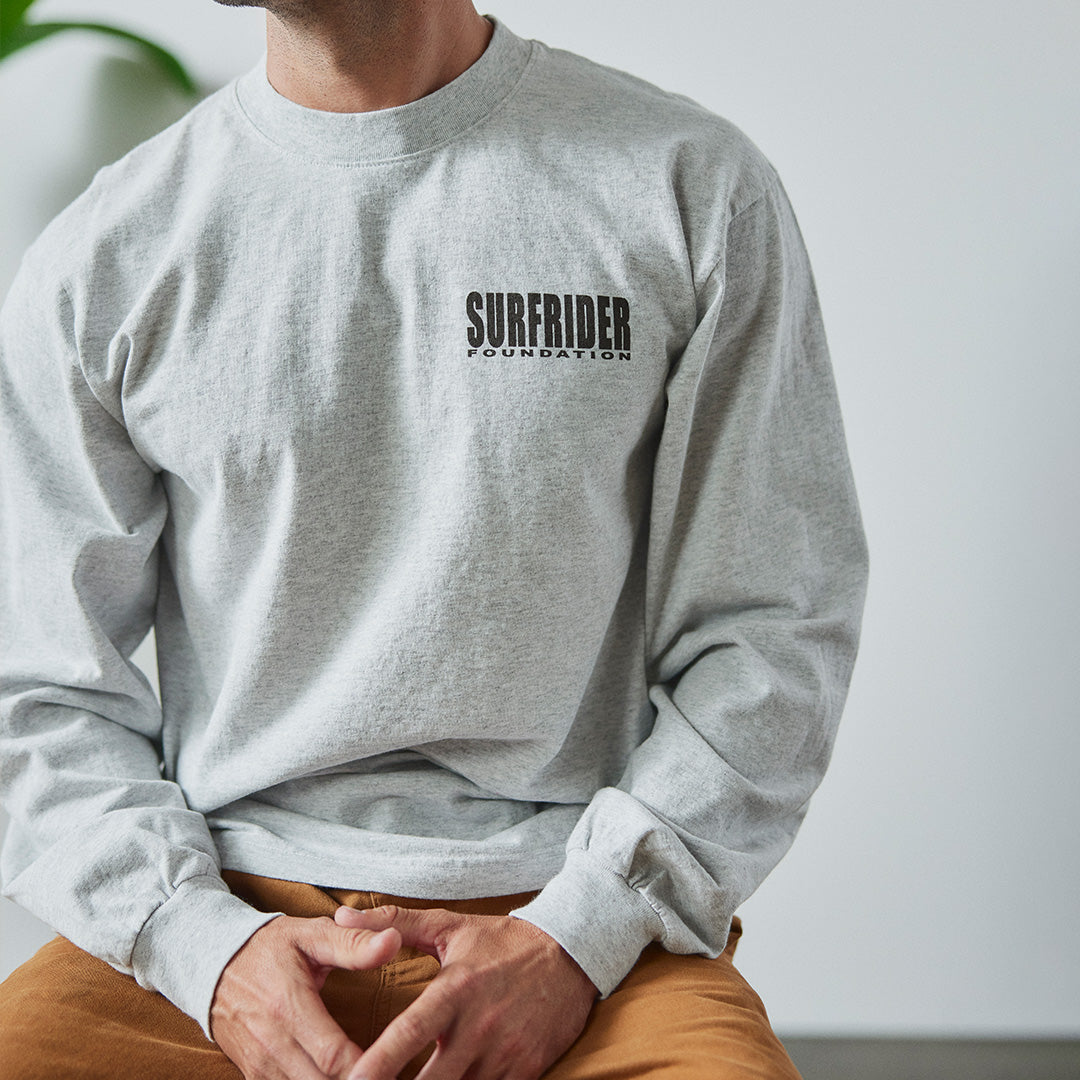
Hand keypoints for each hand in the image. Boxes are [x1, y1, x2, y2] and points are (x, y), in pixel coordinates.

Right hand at [209, 914, 401, 1079]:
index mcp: (289, 1007)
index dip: (367, 1067)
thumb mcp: (310, 934)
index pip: (334, 1057)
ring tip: (370, 1073)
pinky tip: (342, 1076)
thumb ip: (353, 942)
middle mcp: (272, 1044)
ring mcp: (260, 1064)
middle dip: (358, 1079)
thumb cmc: (269, 947)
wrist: (212, 964)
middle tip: (389, 1071)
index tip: (393, 1060)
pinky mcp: (254, 1075)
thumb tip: (393, 940)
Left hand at [333, 904, 597, 1079]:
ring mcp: (505, 1054)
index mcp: (455, 989)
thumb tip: (341, 913)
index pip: (408, 1034)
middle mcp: (479, 1026)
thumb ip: (394, 923)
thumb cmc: (501, 941)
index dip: (375, 1066)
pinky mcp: (527, 1071)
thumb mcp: (449, 926)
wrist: (571, 952)